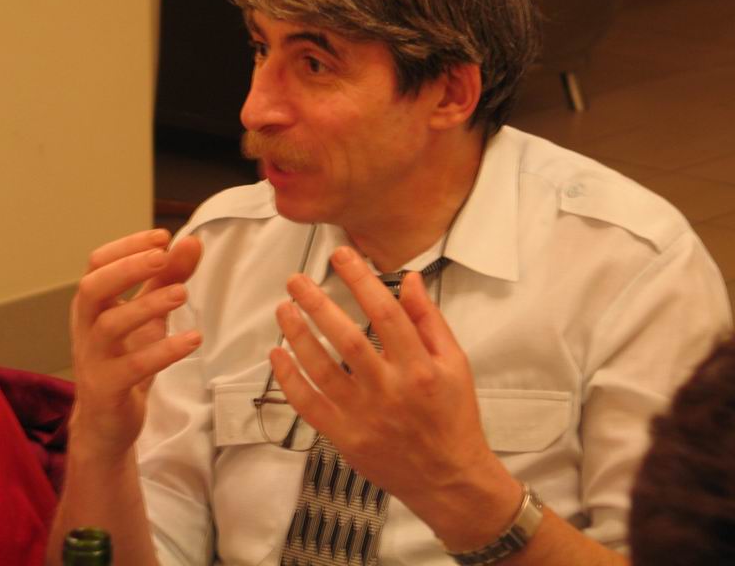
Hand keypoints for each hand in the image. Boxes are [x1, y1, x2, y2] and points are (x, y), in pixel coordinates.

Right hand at [69, 229, 202, 459]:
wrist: (108, 422)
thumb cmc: (125, 359)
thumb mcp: (149, 314)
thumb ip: (168, 278)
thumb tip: (192, 241)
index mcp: (93, 304)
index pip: (98, 263)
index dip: (127, 246)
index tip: (163, 236)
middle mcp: (86, 327)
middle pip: (92, 288)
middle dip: (127, 268)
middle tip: (163, 256)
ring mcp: (93, 359)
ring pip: (110, 326)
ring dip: (147, 305)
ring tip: (183, 293)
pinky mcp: (107, 389)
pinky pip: (132, 367)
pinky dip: (163, 351)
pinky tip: (193, 339)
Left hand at [270, 246, 519, 544]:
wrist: (449, 479)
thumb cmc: (454, 417)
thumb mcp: (456, 364)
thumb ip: (429, 320)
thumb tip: (409, 280)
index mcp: (420, 367)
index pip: (385, 312)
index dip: (361, 279)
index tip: (342, 256)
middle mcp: (390, 390)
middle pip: (346, 339)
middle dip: (318, 304)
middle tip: (297, 280)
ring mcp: (364, 416)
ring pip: (322, 370)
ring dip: (298, 336)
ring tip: (283, 309)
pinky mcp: (345, 438)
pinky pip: (309, 405)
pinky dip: (289, 379)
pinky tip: (278, 354)